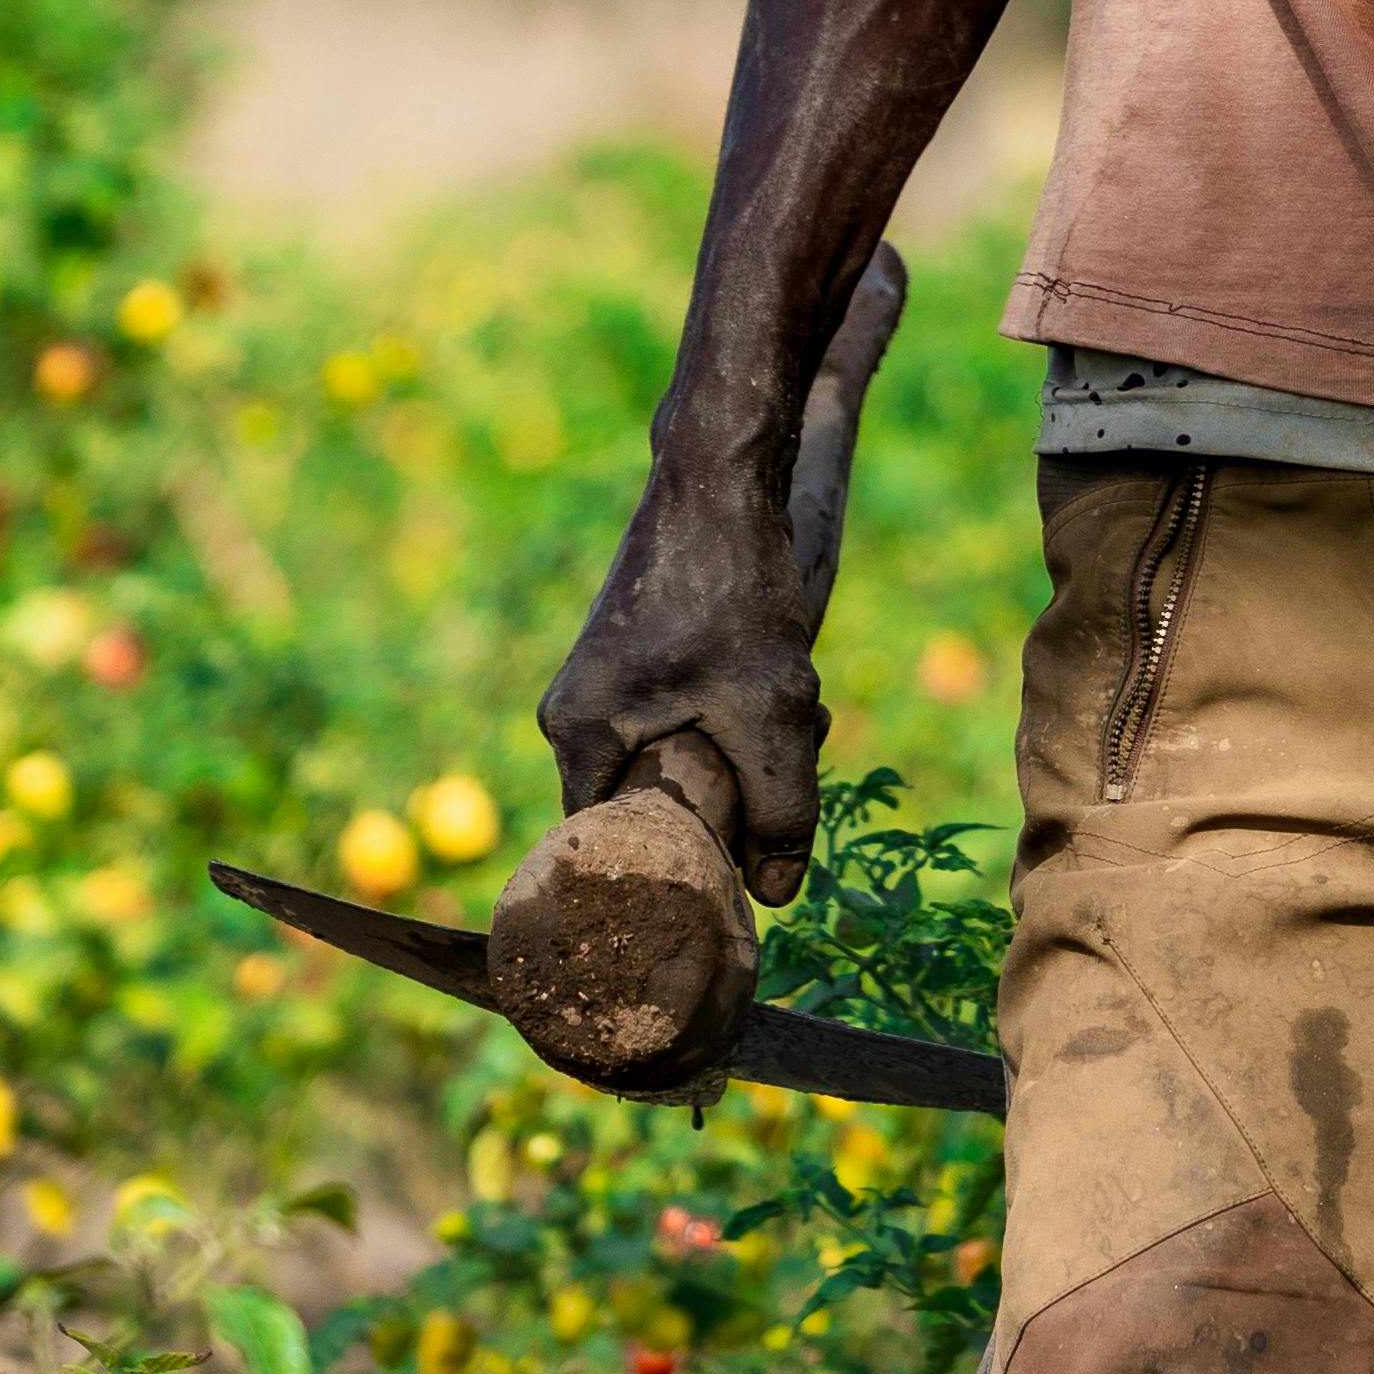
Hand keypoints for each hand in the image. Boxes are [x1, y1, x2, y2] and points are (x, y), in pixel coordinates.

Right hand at [539, 454, 825, 901]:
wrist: (722, 475)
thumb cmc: (735, 587)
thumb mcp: (772, 707)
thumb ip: (781, 809)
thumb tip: (777, 898)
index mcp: (578, 735)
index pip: (610, 849)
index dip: (675, 873)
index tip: (736, 876)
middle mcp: (573, 715)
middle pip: (653, 806)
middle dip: (730, 800)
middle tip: (793, 761)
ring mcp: (601, 685)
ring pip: (681, 762)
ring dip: (746, 753)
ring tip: (801, 709)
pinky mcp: (635, 661)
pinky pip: (684, 722)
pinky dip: (739, 715)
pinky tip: (788, 686)